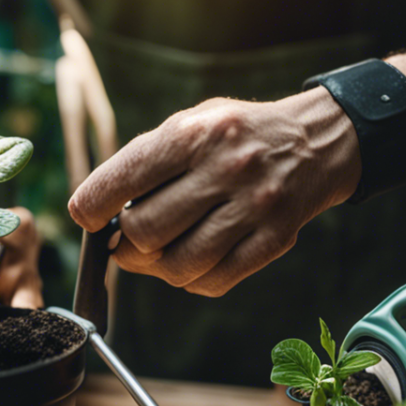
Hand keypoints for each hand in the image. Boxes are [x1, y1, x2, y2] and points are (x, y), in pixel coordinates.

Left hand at [68, 89, 360, 295]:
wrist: (315, 143)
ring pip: (178, 265)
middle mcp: (224, 168)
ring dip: (156, 267)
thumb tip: (97, 213)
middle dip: (126, 243)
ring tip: (157, 253)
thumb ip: (145, 162)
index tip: (90, 217)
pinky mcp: (274, 240)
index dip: (92, 208)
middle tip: (128, 239)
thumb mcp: (191, 124)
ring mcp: (253, 207)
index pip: (121, 181)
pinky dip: (191, 280)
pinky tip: (191, 262)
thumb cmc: (236, 137)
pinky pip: (213, 281)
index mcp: (193, 134)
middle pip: (145, 231)